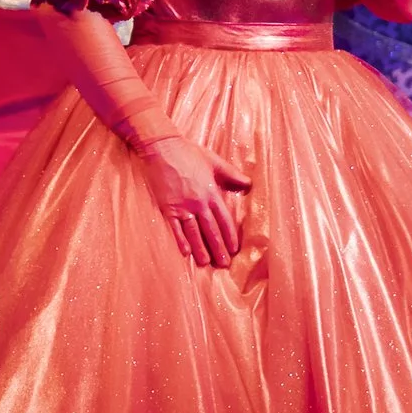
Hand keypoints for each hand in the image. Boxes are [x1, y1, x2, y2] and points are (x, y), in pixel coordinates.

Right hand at [137, 134, 252, 267]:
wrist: (162, 148)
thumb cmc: (189, 153)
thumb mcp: (215, 162)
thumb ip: (232, 175)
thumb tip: (248, 184)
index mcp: (212, 193)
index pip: (224, 220)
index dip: (230, 236)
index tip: (234, 249)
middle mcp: (198, 203)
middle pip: (211, 230)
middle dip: (218, 248)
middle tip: (224, 264)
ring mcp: (182, 206)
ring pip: (194, 232)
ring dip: (201, 249)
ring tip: (207, 263)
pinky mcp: (167, 207)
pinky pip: (175, 228)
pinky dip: (180, 240)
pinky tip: (186, 253)